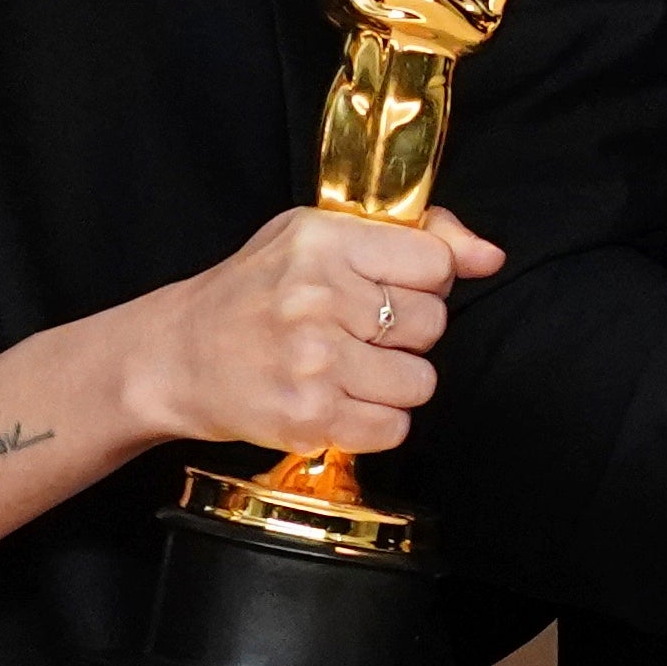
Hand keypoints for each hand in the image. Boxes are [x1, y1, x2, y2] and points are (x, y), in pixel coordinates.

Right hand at [121, 204, 500, 458]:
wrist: (176, 357)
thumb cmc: (253, 293)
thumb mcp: (319, 237)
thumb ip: (413, 239)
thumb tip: (490, 256)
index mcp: (323, 240)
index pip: (435, 263)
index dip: (425, 282)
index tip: (391, 289)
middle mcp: (318, 297)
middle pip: (432, 324)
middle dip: (406, 334)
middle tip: (358, 333)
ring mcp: (315, 361)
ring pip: (420, 381)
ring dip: (394, 383)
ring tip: (348, 369)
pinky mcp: (310, 417)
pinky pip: (394, 428)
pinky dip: (376, 422)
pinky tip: (340, 401)